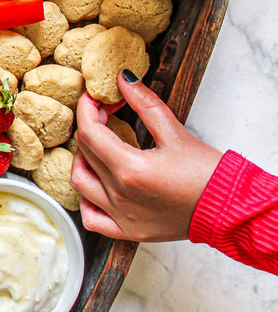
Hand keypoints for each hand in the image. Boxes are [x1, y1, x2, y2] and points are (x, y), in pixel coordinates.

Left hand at [71, 70, 222, 241]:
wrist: (229, 209)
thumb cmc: (208, 174)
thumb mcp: (175, 131)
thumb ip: (145, 102)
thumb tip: (124, 79)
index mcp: (130, 169)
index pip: (90, 132)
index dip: (87, 109)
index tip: (94, 99)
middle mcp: (120, 195)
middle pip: (85, 152)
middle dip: (90, 126)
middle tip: (105, 114)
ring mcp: (121, 216)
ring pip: (80, 183)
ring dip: (83, 160)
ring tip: (99, 147)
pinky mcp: (129, 231)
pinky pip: (92, 219)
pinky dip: (86, 201)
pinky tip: (98, 185)